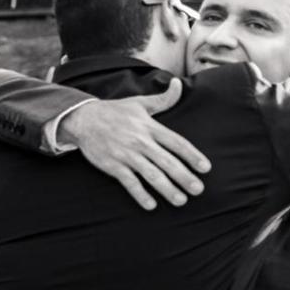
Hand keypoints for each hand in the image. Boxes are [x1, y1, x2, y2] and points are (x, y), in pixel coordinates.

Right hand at [58, 79, 211, 210]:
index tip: (205, 168)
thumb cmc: (114, 111)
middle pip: (167, 161)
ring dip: (166, 188)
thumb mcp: (139, 102)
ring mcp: (126, 155)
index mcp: (150, 127)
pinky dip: (140, 194)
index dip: (192, 155)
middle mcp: (141, 141)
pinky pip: (129, 182)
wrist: (84, 119)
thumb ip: (163, 98)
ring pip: (151, 174)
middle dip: (184, 176)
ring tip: (180, 201)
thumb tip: (178, 84)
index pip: (176, 143)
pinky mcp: (112, 165)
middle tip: (198, 190)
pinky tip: (151, 205)